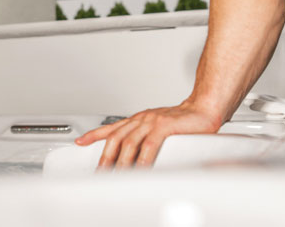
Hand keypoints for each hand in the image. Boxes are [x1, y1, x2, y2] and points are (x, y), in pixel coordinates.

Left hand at [74, 101, 221, 168]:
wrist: (203, 109)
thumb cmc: (183, 121)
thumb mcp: (157, 128)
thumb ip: (145, 139)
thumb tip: (135, 157)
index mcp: (138, 119)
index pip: (111, 127)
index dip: (94, 135)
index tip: (80, 142)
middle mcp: (141, 119)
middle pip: (116, 137)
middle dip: (106, 156)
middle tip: (100, 172)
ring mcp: (151, 121)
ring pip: (130, 142)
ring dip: (122, 161)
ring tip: (117, 175)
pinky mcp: (164, 126)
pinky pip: (149, 145)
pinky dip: (143, 158)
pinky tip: (140, 168)